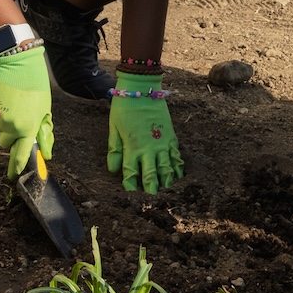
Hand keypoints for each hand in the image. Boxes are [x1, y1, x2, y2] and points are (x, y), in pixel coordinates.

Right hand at [0, 47, 54, 176]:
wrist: (18, 63)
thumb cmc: (35, 86)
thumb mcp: (45, 110)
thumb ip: (44, 132)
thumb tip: (47, 153)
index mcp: (28, 128)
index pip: (21, 154)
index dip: (16, 167)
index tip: (14, 175)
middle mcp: (11, 125)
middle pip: (5, 142)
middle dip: (9, 136)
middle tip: (18, 120)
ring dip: (4, 120)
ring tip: (13, 102)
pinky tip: (5, 96)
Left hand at [107, 72, 183, 193]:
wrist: (142, 88)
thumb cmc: (124, 108)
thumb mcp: (114, 128)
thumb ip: (115, 150)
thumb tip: (113, 170)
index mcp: (132, 147)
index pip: (131, 174)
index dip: (130, 187)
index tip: (130, 196)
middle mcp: (149, 149)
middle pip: (152, 176)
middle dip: (152, 191)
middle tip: (153, 204)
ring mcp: (162, 143)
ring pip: (167, 170)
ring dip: (167, 183)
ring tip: (168, 195)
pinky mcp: (172, 137)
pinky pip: (177, 157)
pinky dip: (179, 169)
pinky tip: (179, 178)